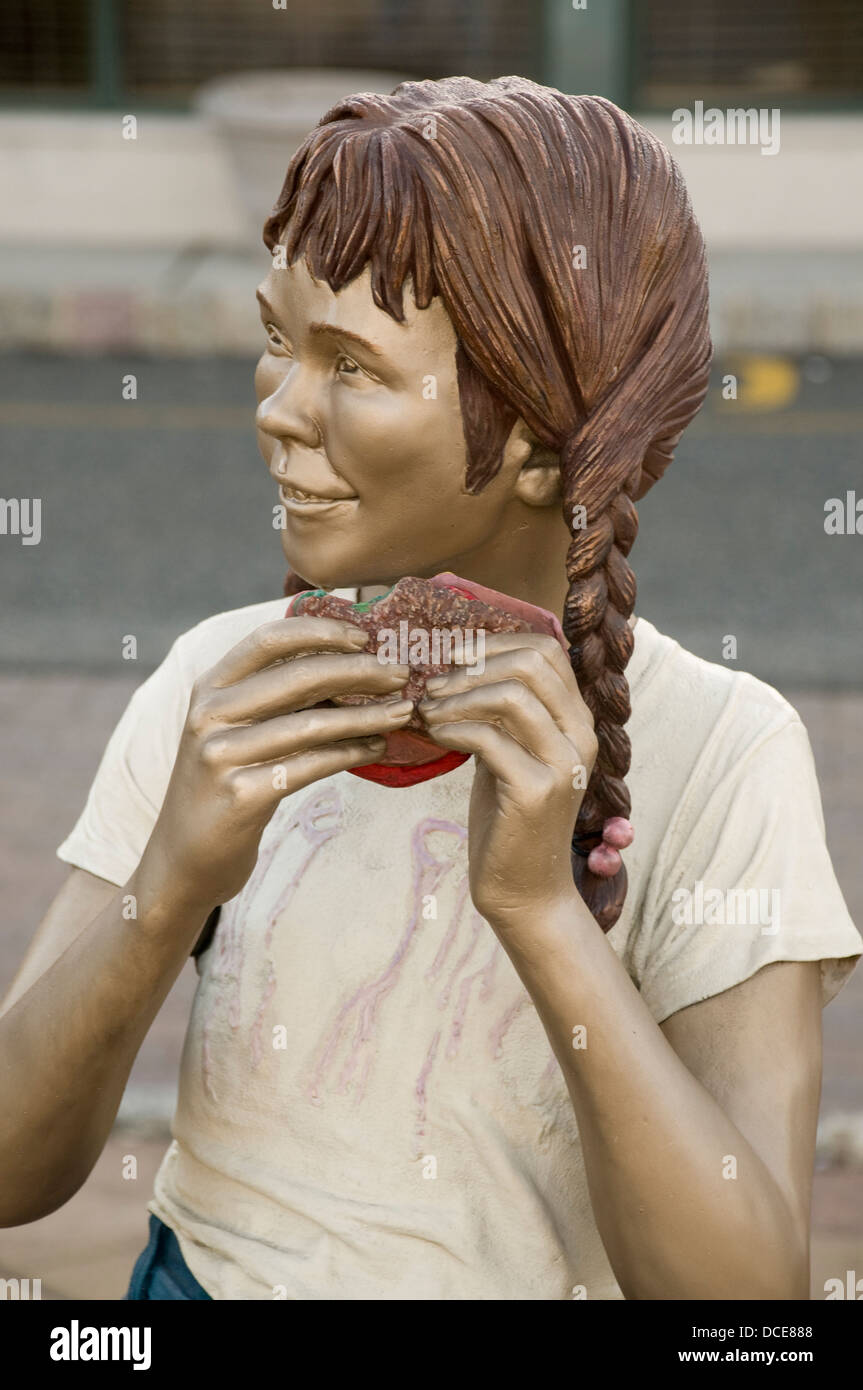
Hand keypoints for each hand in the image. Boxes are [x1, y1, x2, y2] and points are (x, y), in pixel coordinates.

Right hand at [143, 617, 412, 910]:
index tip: (365, 636)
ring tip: (402, 712)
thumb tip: (352, 667)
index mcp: (209, 688)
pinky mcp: (241, 796)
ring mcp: (221, 756)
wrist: (183, 858)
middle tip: (401, 675)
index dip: (321, 630)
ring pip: (313, 724)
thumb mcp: (234, 730)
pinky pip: (311, 765)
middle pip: (298, 677)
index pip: (268, 639)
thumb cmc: (224, 785)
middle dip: (360, 672)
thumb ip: (275, 698)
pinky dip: (351, 753)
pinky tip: (376, 748)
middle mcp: (209, 715)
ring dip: (367, 715)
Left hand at [417, 633, 596, 925]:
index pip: (547, 650)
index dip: (495, 644)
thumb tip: (460, 664)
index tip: (454, 659)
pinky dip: (453, 728)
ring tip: (428, 712)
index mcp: (577, 721)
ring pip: (511, 695)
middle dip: (472, 666)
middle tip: (434, 685)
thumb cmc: (509, 818)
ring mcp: (564, 764)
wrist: (525, 890)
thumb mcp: (508, 751)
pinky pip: (489, 738)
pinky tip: (434, 735)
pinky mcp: (537, 791)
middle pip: (532, 663)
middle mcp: (581, 737)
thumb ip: (500, 712)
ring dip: (457, 696)